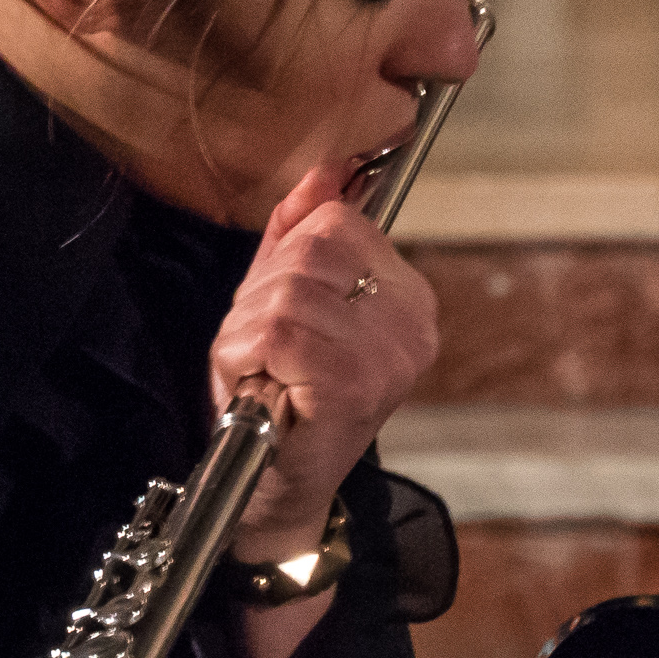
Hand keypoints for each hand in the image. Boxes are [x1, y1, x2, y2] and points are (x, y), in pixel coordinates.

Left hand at [210, 157, 439, 563]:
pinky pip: (277, 333)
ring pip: (288, 293)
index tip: (281, 307)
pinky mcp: (354, 383)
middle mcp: (412, 322)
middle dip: (263, 296)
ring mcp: (388, 354)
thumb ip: (304, 230)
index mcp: (408, 296)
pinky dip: (246, 357)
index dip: (286, 258)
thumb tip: (330, 170)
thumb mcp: (287, 299)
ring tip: (265, 370)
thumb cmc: (281, 395)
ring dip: (249, 332)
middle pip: (309, 253)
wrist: (277, 487)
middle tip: (266, 349)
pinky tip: (262, 387)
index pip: (337, 223)